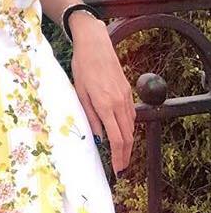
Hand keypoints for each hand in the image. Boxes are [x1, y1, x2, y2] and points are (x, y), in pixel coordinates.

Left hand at [70, 13, 135, 174]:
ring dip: (129, 142)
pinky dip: (129, 127)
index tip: (117, 169)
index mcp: (105, 105)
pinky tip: (123, 131)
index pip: (116, 139)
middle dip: (126, 155)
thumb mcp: (80, 91)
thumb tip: (99, 137)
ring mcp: (126, 96)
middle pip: (128, 136)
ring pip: (131, 126)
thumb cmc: (83, 66)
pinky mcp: (127, 90)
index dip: (118, 156)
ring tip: (122, 154)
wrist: (95, 44)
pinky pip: (131, 115)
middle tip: (121, 167)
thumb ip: (90, 115)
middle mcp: (119, 103)